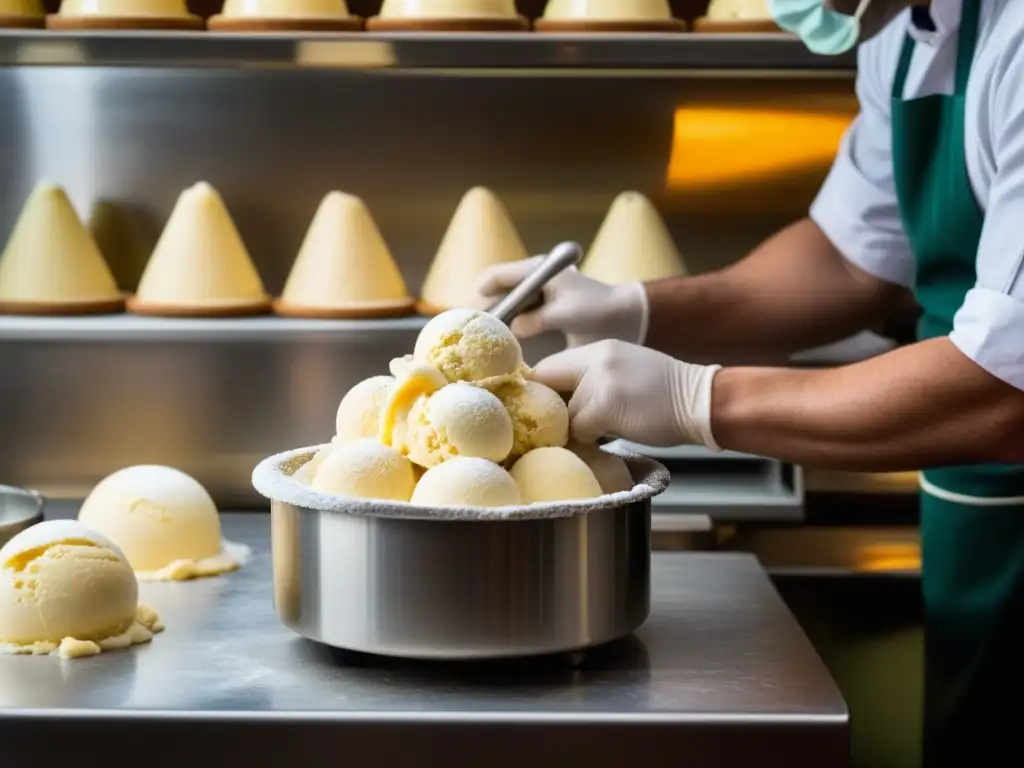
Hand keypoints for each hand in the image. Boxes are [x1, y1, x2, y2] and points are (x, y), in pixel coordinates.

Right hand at [475, 256, 648, 347]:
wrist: (629, 318)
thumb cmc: (600, 311)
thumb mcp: (567, 314)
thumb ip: (537, 319)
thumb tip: (512, 328)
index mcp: (537, 270)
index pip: (494, 276)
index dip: (477, 296)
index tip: (468, 320)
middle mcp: (534, 278)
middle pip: (495, 291)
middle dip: (482, 312)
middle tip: (472, 337)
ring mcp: (539, 294)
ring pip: (505, 305)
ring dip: (496, 322)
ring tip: (485, 344)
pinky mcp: (545, 310)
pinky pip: (518, 316)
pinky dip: (509, 328)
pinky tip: (505, 346)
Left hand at [533, 340, 721, 448]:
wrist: (703, 400)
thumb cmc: (668, 395)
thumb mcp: (625, 373)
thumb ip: (592, 380)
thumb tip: (559, 406)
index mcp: (599, 350)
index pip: (549, 366)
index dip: (544, 390)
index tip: (549, 409)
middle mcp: (596, 358)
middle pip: (547, 384)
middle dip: (553, 408)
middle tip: (570, 424)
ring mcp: (600, 380)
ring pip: (565, 413)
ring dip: (579, 427)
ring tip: (608, 428)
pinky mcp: (606, 405)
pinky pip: (580, 430)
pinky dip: (593, 439)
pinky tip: (616, 434)